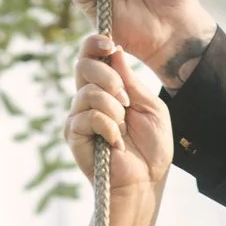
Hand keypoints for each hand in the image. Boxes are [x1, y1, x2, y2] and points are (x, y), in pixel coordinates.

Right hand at [65, 36, 172, 225]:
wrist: (145, 181)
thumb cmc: (152, 148)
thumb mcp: (150, 106)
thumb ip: (131, 81)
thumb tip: (115, 52)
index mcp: (108, 88)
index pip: (92, 57)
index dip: (95, 44)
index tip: (109, 44)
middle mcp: (89, 99)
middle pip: (82, 66)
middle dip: (108, 77)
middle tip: (125, 98)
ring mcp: (79, 116)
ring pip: (87, 92)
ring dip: (112, 108)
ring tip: (123, 126)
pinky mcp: (74, 135)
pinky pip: (86, 117)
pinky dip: (107, 127)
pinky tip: (116, 142)